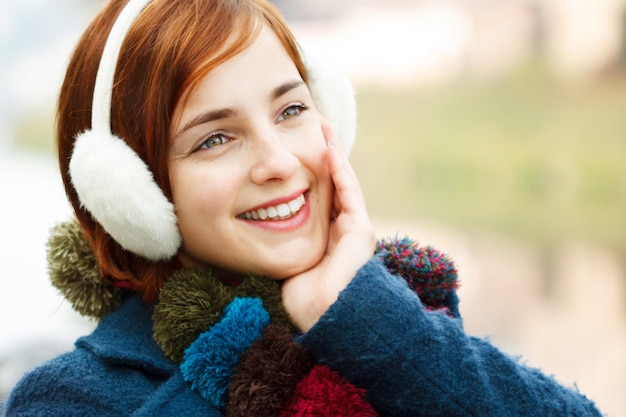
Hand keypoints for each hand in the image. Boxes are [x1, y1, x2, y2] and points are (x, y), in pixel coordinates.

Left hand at [281, 124, 375, 331]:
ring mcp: (354, 231)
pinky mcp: (359, 230)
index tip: (293, 156)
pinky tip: (327, 149)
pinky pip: (347, 193)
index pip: (317, 201)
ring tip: (322, 129)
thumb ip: (273, 248)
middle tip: (311, 132)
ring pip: (342, 185)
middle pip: (331, 187)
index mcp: (325, 242)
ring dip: (332, 156)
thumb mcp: (283, 267)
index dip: (308, 177)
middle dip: (322, 160)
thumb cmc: (301, 301)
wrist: (323, 318)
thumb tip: (241, 236)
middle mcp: (342, 234)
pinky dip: (338, 171)